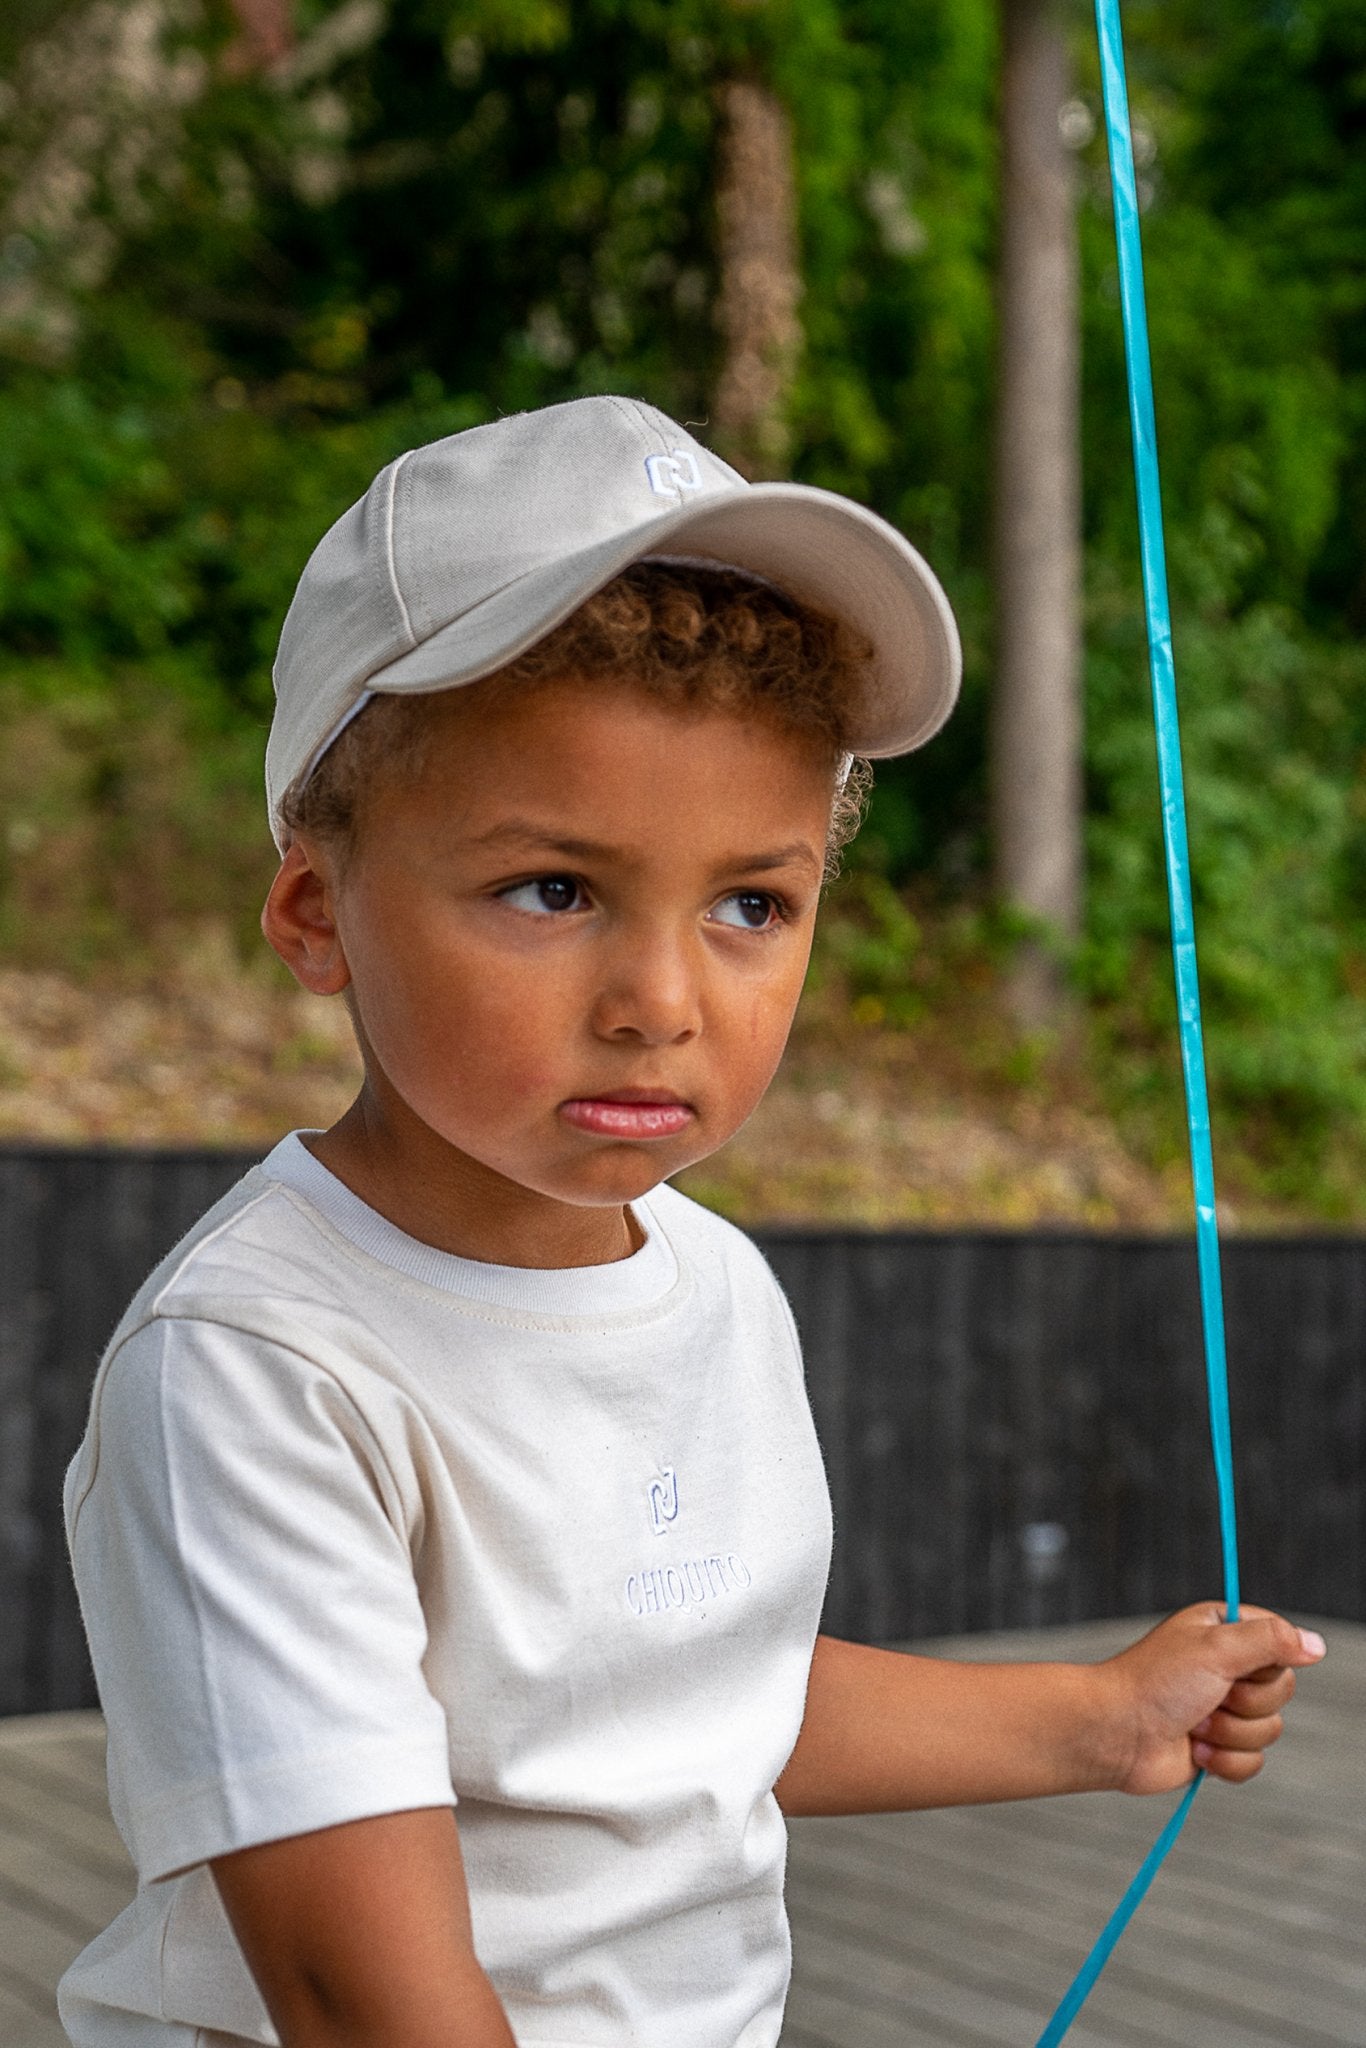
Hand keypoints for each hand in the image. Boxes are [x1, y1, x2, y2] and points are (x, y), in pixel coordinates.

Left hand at [1102, 1603, 1325, 1795]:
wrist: (1116, 1733)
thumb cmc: (1155, 1682)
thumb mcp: (1216, 1648)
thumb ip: (1270, 1641)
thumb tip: (1315, 1644)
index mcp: (1223, 1632)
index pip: (1280, 1642)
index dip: (1267, 1660)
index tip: (1237, 1664)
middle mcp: (1226, 1668)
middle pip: (1281, 1691)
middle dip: (1244, 1702)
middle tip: (1208, 1695)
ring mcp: (1222, 1709)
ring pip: (1269, 1730)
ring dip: (1229, 1733)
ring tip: (1193, 1723)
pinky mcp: (1218, 1747)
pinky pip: (1253, 1762)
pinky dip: (1224, 1761)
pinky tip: (1193, 1749)